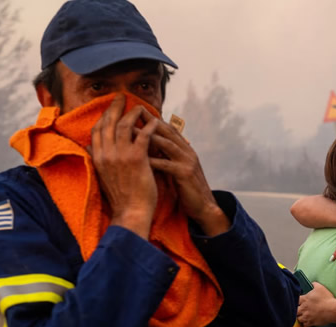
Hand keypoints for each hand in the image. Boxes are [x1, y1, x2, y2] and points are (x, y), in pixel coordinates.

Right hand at [90, 94, 157, 238]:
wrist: (131, 212)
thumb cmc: (121, 197)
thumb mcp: (102, 176)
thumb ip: (96, 160)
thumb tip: (88, 147)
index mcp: (97, 158)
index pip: (97, 130)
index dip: (103, 116)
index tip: (110, 108)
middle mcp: (106, 154)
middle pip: (108, 123)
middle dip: (115, 107)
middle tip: (122, 96)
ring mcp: (120, 156)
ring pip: (124, 126)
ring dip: (133, 113)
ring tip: (141, 106)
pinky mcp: (136, 159)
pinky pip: (143, 135)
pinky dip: (148, 126)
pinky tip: (154, 121)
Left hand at [141, 108, 230, 235]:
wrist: (204, 207)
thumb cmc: (187, 189)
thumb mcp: (178, 168)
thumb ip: (168, 157)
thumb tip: (150, 147)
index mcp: (186, 149)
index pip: (168, 129)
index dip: (153, 119)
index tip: (137, 111)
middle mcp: (188, 152)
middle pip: (168, 131)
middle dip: (150, 121)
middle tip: (133, 112)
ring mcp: (188, 162)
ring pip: (167, 144)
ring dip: (149, 136)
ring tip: (131, 131)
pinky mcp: (185, 174)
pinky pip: (167, 164)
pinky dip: (153, 160)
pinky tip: (139, 158)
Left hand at [297, 282, 334, 326]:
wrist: (332, 309)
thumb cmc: (326, 298)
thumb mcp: (320, 288)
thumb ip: (314, 284)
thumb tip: (312, 283)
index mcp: (304, 299)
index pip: (295, 300)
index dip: (296, 301)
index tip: (299, 302)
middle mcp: (303, 308)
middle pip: (295, 310)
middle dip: (297, 310)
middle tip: (300, 309)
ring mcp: (307, 316)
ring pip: (298, 318)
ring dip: (300, 317)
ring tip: (303, 315)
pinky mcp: (311, 322)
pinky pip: (305, 324)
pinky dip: (305, 323)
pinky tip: (308, 320)